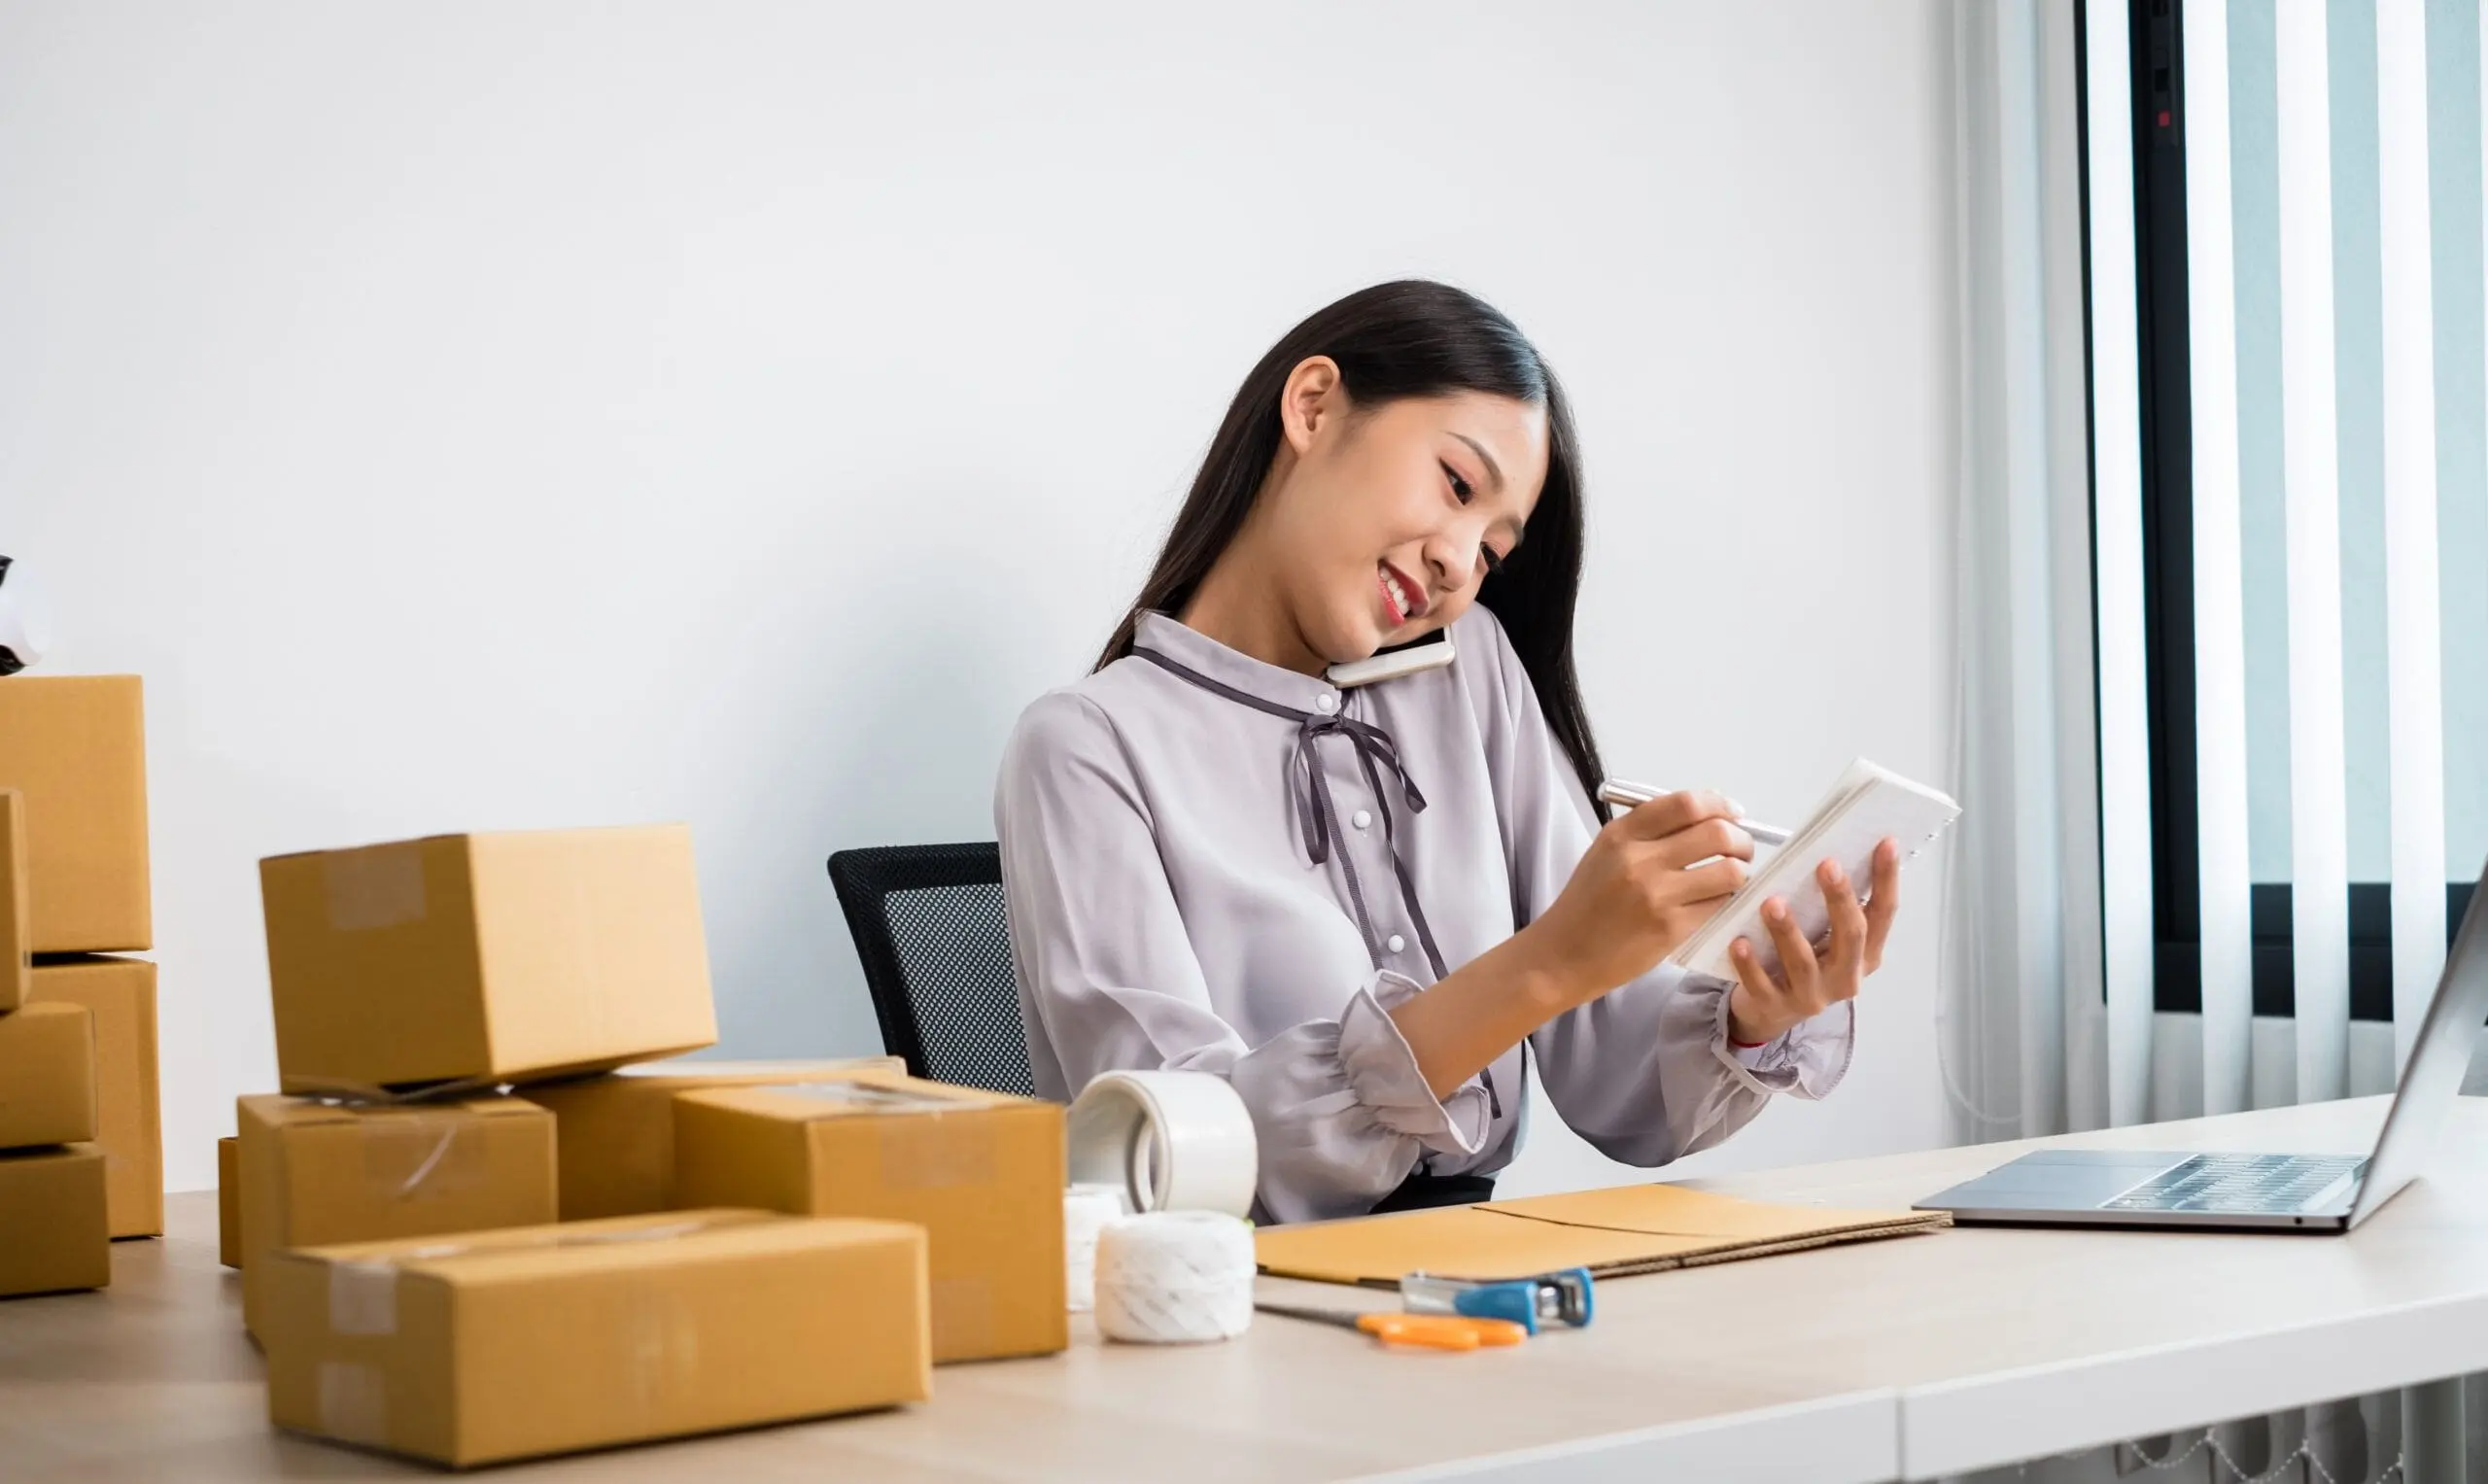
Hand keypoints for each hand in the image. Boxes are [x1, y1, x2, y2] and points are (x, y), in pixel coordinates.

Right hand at [1523, 790, 1754, 1005]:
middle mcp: (1639, 860)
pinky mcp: (1671, 929)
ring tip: (1730, 878)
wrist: (1563, 954)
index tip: (1732, 815)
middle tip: (1740, 849)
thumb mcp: (1606, 852)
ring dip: (1738, 872)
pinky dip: (1725, 900)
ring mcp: (1657, 896)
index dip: (1720, 805)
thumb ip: (1649, 832)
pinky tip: (1714, 901)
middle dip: (1740, 839)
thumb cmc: (1587, 902)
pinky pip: (1718, 905)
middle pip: (1717, 833)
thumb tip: (1707, 818)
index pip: (1688, 804)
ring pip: (1728, 871)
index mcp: (1622, 834)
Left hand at [1724, 838, 1900, 1046]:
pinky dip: (1750, 964)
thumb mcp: (1827, 935)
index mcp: (1866, 954)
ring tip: (1773, 903)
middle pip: (1851, 936)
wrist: (1772, 1010)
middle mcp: (1846, 977)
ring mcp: (1811, 996)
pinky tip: (1739, 942)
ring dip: (1788, 931)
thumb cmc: (1806, 959)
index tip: (1885, 843)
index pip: (1883, 913)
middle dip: (1840, 899)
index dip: (1887, 878)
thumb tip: (1833, 852)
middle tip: (1826, 864)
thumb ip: (1833, 906)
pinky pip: (1762, 985)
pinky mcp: (1775, 1007)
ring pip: (1803, 963)